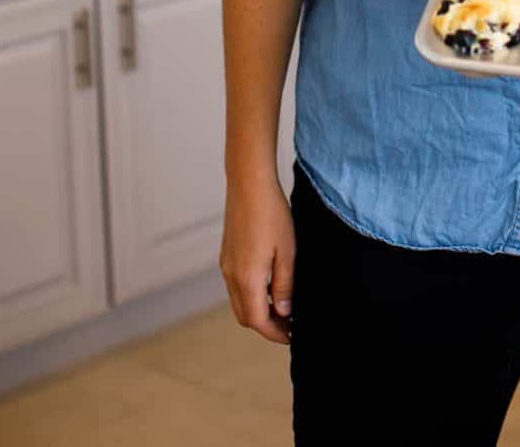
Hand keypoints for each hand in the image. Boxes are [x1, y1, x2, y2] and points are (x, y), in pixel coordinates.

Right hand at [219, 176, 295, 345]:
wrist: (249, 183)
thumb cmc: (272, 214)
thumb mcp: (288, 252)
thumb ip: (285, 286)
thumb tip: (284, 313)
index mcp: (247, 278)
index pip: (258, 321)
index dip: (275, 333)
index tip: (293, 336)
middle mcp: (231, 275)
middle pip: (245, 316)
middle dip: (266, 325)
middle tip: (290, 325)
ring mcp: (226, 264)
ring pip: (239, 301)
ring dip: (258, 310)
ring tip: (283, 306)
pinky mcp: (226, 254)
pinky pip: (236, 286)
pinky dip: (251, 294)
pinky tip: (270, 285)